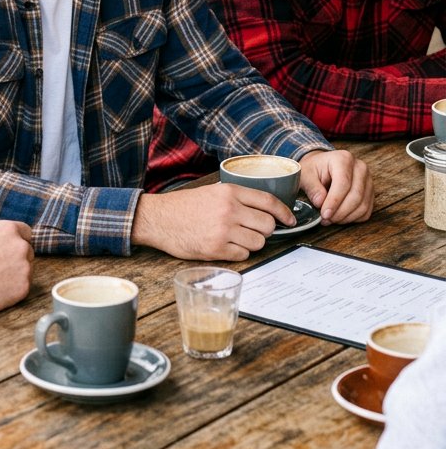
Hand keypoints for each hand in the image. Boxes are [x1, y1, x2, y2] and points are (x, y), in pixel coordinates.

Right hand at [0, 220, 33, 314]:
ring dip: (16, 274)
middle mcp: (20, 246)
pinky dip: (13, 290)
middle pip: (27, 251)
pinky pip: (23, 287)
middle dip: (17, 258)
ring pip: (26, 270)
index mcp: (7, 229)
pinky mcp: (23, 288)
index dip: (17, 240)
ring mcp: (24, 267)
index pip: (25, 232)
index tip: (9, 249)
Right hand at [130, 184, 295, 261]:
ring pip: (258, 243)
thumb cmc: (185, 206)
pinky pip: (243, 255)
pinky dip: (239, 253)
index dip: (284, 212)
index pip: (269, 201)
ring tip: (238, 239)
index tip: (289, 220)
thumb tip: (266, 210)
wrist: (159, 219)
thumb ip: (237, 198)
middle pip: (267, 225)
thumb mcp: (212, 192)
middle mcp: (229, 210)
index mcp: (230, 192)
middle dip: (265, 230)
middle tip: (255, 230)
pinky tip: (227, 247)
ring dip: (252, 243)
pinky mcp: (216, 249)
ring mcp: (223, 231)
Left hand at [299, 149, 372, 222]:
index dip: (334, 202)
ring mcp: (368, 180)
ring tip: (331, 219)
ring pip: (362, 206)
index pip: (343, 183)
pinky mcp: (370, 192)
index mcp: (343, 159)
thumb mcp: (306, 174)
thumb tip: (320, 202)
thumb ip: (312, 187)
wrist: (323, 166)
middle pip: (356, 196)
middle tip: (326, 219)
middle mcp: (360, 167)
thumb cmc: (314, 169)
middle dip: (340, 212)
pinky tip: (340, 217)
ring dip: (346, 217)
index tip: (324, 214)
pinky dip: (353, 218)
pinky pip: (366, 211)